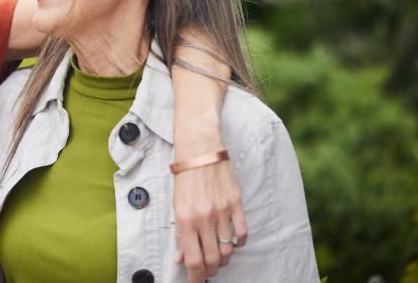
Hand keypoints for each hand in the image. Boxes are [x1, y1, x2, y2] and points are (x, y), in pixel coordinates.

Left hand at [173, 158, 247, 282]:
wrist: (199, 148)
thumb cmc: (184, 175)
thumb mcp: (176, 204)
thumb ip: (179, 232)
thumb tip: (180, 257)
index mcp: (185, 219)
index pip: (192, 259)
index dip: (195, 277)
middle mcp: (204, 217)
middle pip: (212, 259)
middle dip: (210, 272)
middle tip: (207, 273)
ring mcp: (222, 211)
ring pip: (228, 249)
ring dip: (223, 259)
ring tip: (218, 258)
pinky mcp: (236, 204)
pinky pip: (242, 233)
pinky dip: (238, 243)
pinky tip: (232, 242)